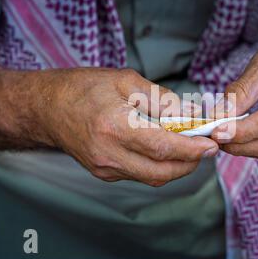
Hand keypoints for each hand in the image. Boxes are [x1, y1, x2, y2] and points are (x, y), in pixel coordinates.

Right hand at [40, 68, 218, 185]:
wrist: (45, 108)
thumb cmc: (82, 88)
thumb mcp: (125, 81)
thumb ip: (161, 99)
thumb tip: (190, 114)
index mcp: (114, 127)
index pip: (163, 147)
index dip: (192, 149)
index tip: (211, 145)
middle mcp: (109, 154)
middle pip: (161, 172)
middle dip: (189, 163)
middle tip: (204, 148)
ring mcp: (104, 168)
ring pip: (152, 177)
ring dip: (175, 166)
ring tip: (188, 147)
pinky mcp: (103, 173)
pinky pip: (138, 175)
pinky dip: (157, 166)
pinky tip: (163, 150)